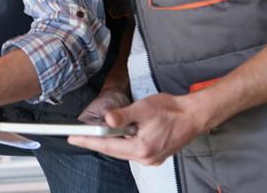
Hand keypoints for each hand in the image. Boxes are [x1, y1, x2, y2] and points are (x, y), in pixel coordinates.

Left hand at [68, 92, 205, 165]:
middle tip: (76, 136)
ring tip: (92, 136)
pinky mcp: (155, 155)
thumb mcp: (144, 108)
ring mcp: (151, 158)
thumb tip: (107, 119)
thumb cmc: (172, 110)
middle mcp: (146, 158)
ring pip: (122, 151)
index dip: (87, 141)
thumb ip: (124, 115)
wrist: (194, 115)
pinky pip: (131, 150)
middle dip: (95, 143)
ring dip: (109, 143)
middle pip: (113, 151)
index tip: (72, 138)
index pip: (107, 146)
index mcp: (142, 148)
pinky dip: (121, 143)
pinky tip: (115, 136)